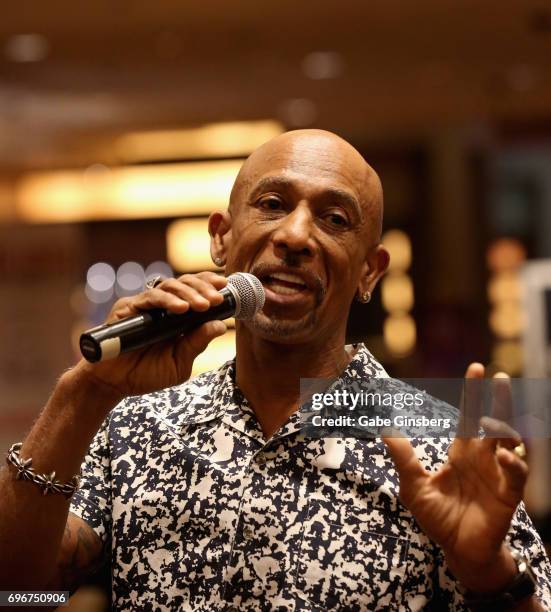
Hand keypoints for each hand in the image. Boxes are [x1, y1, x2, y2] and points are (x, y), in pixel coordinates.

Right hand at [70, 271, 227, 401]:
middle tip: (218, 298)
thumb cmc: (146, 373)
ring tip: (203, 305)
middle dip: (204, 288)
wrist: (113, 384)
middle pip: (186, 283)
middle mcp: (162, 306)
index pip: (197, 291)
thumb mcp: (180, 363)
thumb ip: (197, 344)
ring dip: (190, 293)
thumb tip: (220, 325)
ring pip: (170, 286)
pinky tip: (181, 309)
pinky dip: (167, 301)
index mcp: (178, 316)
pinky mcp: (128, 308)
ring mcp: (145, 305)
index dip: (211, 285)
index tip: (227, 287)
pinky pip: (149, 298)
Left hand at [383, 363, 527, 592]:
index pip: (468, 415)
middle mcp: (482, 458)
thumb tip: (385, 429)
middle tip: (501, 376)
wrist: (458, 550)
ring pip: (510, 444)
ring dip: (507, 429)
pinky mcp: (509, 495)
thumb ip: (403, 458)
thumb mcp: (414, 486)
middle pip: (494, 422)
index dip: (472, 393)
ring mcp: (498, 475)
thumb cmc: (438, 517)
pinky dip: (513, 464)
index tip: (475, 368)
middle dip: (498, 400)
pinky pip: (515, 475)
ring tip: (494, 420)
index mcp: (461, 452)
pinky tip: (504, 457)